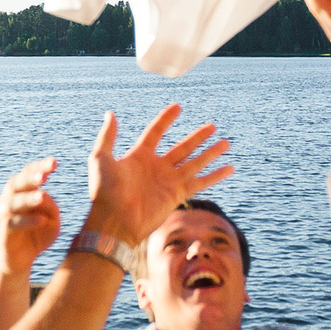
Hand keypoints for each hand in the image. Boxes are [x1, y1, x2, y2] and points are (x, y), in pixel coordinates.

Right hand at [0, 157, 61, 275]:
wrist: (18, 261)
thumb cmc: (37, 236)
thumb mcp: (52, 222)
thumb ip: (52, 209)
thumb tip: (45, 198)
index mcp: (20, 192)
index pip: (28, 174)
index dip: (39, 167)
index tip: (55, 163)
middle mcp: (8, 200)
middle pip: (16, 183)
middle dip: (30, 178)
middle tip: (44, 175)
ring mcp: (3, 215)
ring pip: (13, 202)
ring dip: (28, 198)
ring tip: (43, 196)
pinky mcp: (2, 232)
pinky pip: (13, 223)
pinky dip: (27, 220)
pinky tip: (41, 220)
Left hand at [82, 105, 232, 242]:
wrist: (115, 222)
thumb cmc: (105, 192)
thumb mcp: (100, 159)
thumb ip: (107, 136)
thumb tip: (110, 113)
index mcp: (139, 157)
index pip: (156, 132)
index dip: (166, 119)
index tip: (178, 107)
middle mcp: (157, 167)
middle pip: (182, 147)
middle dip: (197, 137)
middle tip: (212, 126)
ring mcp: (169, 181)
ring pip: (195, 162)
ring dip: (211, 152)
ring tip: (225, 142)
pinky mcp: (177, 195)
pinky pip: (201, 182)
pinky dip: (216, 176)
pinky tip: (229, 168)